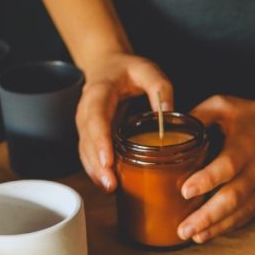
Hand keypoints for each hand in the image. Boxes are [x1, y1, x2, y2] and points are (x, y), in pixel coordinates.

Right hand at [76, 52, 171, 191]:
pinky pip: (89, 155)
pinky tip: (107, 184)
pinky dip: (96, 170)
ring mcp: (85, 125)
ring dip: (95, 171)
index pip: (96, 117)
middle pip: (88, 140)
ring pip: (85, 151)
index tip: (108, 159)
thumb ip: (160, 87)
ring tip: (110, 188)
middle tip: (110, 183)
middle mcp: (86, 110)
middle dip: (98, 164)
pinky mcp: (89, 136)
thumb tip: (168, 112)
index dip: (100, 139)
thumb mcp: (147, 70)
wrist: (107, 67)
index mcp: (99, 92)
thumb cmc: (127, 69)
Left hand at [177, 96, 254, 242]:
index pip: (226, 166)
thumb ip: (197, 117)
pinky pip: (247, 215)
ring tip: (193, 236)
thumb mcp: (223, 106)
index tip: (185, 191)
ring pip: (240, 212)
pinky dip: (228, 226)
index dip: (206, 180)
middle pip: (232, 198)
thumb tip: (165, 128)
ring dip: (216, 227)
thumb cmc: (248, 114)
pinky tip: (209, 233)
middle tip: (183, 229)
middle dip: (207, 216)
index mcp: (244, 146)